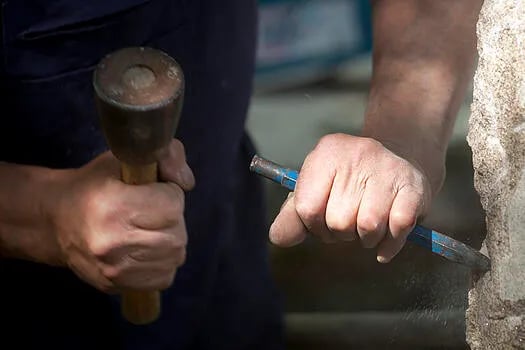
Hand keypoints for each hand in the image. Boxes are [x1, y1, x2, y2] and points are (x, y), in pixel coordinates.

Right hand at [53, 139, 193, 292]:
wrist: (55, 220)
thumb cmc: (95, 185)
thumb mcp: (127, 158)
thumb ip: (168, 156)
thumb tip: (186, 183)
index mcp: (114, 206)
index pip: (173, 206)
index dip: (169, 194)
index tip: (153, 192)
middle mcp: (112, 242)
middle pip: (177, 235)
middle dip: (171, 220)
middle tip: (151, 212)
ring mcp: (114, 269)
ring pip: (174, 257)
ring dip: (169, 242)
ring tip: (148, 230)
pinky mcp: (116, 285)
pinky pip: (165, 277)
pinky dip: (162, 263)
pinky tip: (145, 249)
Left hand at [269, 133, 433, 262]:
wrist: (399, 157)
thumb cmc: (349, 180)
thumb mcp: (317, 188)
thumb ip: (293, 215)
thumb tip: (278, 238)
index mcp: (326, 154)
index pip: (307, 208)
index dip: (314, 227)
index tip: (323, 223)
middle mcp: (356, 154)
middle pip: (338, 222)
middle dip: (342, 233)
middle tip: (351, 219)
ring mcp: (387, 168)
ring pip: (368, 227)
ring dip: (367, 238)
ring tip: (369, 224)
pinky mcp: (413, 186)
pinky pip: (398, 229)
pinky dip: (391, 243)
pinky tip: (387, 235)